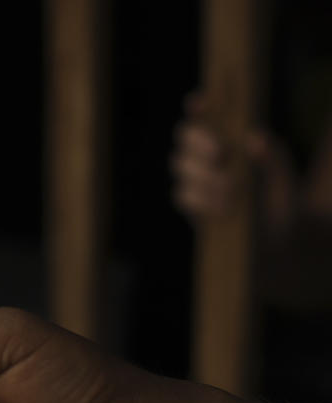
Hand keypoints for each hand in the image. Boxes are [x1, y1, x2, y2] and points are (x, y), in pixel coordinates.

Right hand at [170, 92, 297, 235]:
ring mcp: (194, 180)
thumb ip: (272, 156)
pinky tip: (220, 207)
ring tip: (231, 190)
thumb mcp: (285, 174)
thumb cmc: (282, 199)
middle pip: (184, 138)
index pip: (204, 117)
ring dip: (204, 175)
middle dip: (199, 143)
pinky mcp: (190, 205)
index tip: (200, 102)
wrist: (277, 237)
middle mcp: (206, 155)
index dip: (197, 108)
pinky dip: (200, 199)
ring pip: (180, 166)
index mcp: (227, 139)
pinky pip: (182, 194)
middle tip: (221, 154)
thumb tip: (254, 139)